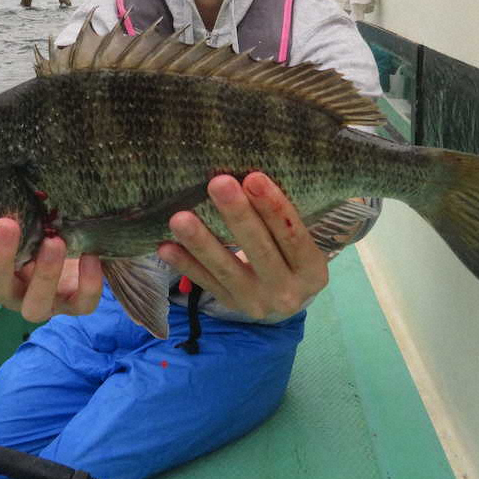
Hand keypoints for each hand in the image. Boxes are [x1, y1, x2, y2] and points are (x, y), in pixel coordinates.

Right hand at [0, 217, 102, 322]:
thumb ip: (17, 217)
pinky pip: (83, 304)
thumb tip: (12, 193)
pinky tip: (91, 256)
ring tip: (57, 242)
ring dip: (47, 274)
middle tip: (33, 233)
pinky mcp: (76, 305)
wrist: (72, 248)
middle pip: (5, 293)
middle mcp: (18, 296)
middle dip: (9, 262)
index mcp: (0, 277)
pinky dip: (89, 283)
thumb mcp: (27, 227)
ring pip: (40, 305)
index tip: (5, 222)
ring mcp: (47, 304)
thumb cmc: (40, 235)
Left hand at [158, 172, 328, 320]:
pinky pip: (205, 283)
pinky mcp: (230, 305)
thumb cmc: (290, 255)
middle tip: (217, 184)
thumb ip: (282, 218)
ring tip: (180, 218)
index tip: (253, 177)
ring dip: (202, 242)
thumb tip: (249, 173)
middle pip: (260, 250)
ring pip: (226, 269)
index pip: (293, 236)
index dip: (274, 207)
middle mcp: (288, 291)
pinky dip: (185, 264)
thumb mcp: (298, 242)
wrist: (284, 299)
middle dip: (238, 215)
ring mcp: (257, 302)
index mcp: (313, 270)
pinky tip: (166, 246)